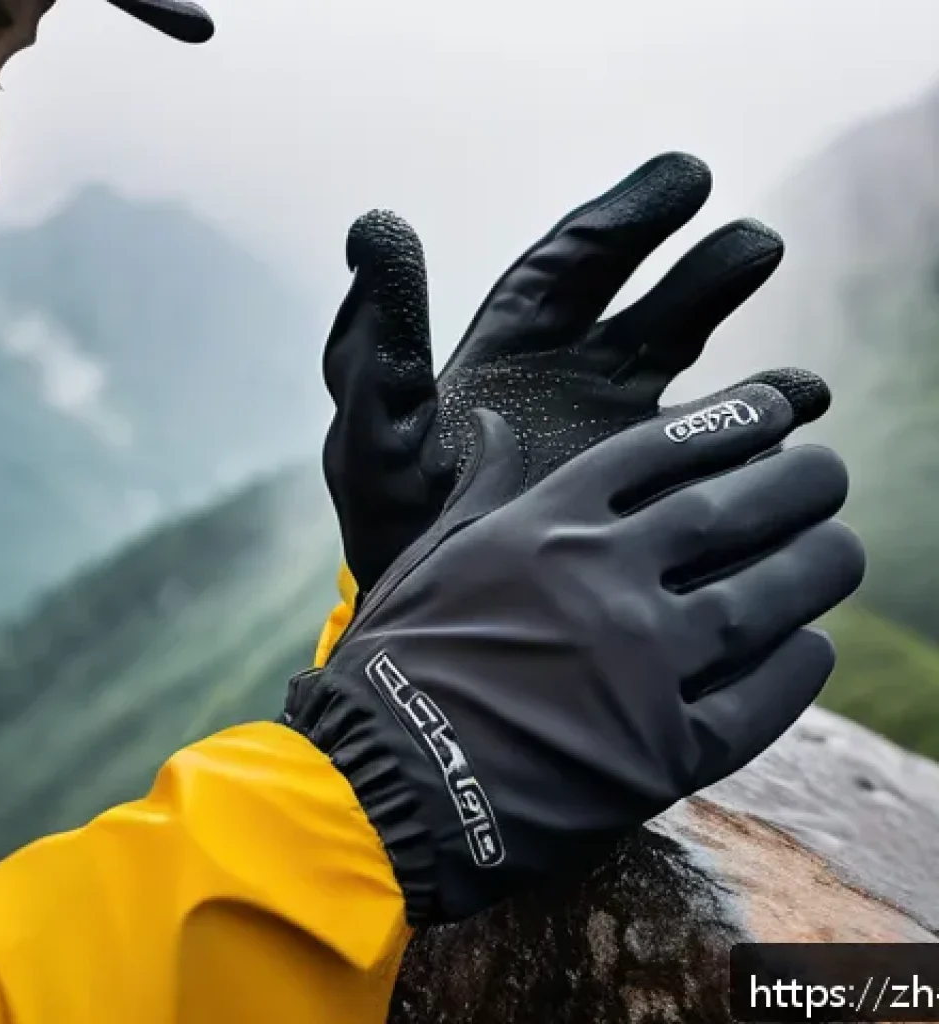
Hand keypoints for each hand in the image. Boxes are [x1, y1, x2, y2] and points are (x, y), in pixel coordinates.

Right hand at [286, 373, 865, 923]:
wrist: (385, 786)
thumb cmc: (396, 664)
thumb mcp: (427, 556)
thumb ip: (480, 487)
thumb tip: (491, 423)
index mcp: (547, 528)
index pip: (663, 451)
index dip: (733, 420)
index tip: (780, 407)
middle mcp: (606, 581)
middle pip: (734, 512)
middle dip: (800, 483)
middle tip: (829, 474)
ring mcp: (641, 667)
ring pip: (764, 599)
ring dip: (818, 566)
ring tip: (841, 549)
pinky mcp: (663, 753)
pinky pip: (757, 700)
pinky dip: (796, 668)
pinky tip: (811, 646)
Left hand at [323, 152, 786, 592]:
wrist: (434, 619)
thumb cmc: (393, 525)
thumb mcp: (375, 432)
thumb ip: (378, 340)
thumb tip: (376, 224)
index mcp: (509, 354)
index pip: (569, 269)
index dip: (625, 220)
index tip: (688, 179)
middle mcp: (573, 386)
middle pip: (648, 314)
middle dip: (701, 277)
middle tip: (758, 246)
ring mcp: (616, 443)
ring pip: (693, 384)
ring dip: (746, 374)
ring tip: (801, 384)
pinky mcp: (646, 498)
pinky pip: (712, 459)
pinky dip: (755, 438)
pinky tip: (798, 422)